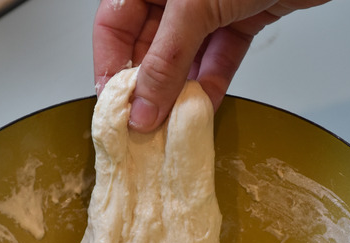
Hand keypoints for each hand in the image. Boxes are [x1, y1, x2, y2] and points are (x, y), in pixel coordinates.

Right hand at [93, 0, 330, 131]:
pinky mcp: (241, 18)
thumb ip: (166, 61)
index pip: (113, 24)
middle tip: (145, 125)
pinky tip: (204, 109)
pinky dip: (213, 82)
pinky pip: (220, 56)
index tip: (115, 106)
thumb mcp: (193, 9)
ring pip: (185, 57)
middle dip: (148, 86)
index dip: (109, 65)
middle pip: (147, 45)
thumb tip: (143, 108)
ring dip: (181, 91)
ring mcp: (208, 6)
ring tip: (173, 124)